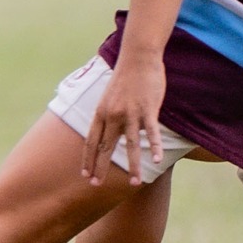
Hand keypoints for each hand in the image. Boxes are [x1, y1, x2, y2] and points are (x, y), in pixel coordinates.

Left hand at [82, 53, 165, 184]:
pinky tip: (157, 160)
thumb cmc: (125, 75)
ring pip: (131, 145)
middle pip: (105, 147)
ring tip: (136, 183)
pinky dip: (155, 147)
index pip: (91, 141)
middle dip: (100, 168)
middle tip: (96, 186)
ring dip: (134, 166)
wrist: (138, 56)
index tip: (85, 175)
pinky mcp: (148, 109)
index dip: (87, 159)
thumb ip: (108, 114)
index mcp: (101, 111)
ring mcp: (131, 113)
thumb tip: (109, 130)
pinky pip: (151, 132)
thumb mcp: (109, 96)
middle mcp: (113, 115)